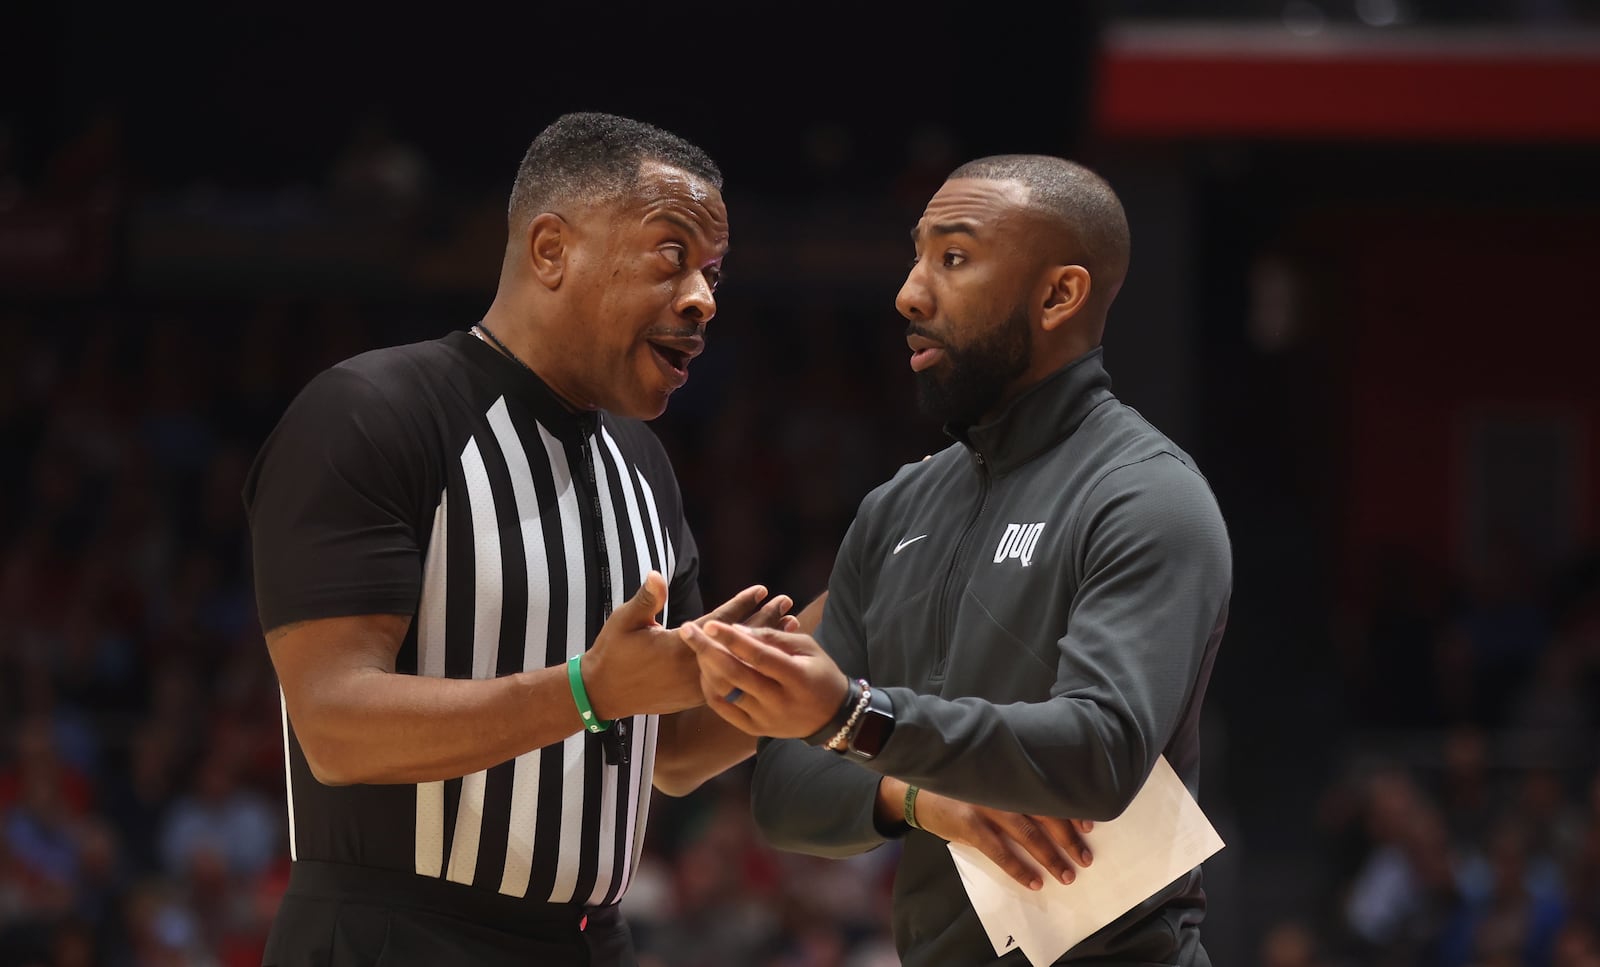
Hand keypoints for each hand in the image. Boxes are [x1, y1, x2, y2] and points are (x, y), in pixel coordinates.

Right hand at [583, 575, 794, 720]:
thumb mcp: (624, 622)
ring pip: (739, 662)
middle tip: (787, 603)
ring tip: (788, 626)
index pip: (718, 622)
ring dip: (763, 643)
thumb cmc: (612, 653)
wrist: (603, 694)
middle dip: (764, 621)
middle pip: (737, 643)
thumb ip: (646, 599)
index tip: (763, 589)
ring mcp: (696, 685)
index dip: (741, 604)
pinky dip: (751, 663)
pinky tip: (766, 654)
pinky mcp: (695, 697)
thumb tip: (657, 575)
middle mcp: (692, 668)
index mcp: (677, 647)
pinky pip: (731, 678)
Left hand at [677, 620, 848, 738]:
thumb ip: (774, 637)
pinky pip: (724, 709)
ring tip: (696, 647)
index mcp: (797, 678)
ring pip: (726, 692)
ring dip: (706, 668)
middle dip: (707, 650)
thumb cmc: (820, 673)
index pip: (759, 656)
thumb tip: (737, 629)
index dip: (733, 640)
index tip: (710, 624)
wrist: (832, 717)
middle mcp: (779, 702)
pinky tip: (705, 670)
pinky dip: (711, 688)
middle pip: (735, 674)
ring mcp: (765, 719)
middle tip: (688, 630)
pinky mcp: (755, 729)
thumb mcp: (808, 647)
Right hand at [914, 788, 1094, 890]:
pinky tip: (1034, 881)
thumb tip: (1051, 809)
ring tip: (1067, 875)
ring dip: (1051, 858)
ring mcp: (986, 805)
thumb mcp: (987, 776)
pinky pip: (1001, 852)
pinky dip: (1019, 869)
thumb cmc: (959, 784)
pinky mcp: (970, 824)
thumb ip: (1014, 786)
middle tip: (1085, 858)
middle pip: (1046, 813)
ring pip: (1028, 834)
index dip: (1072, 809)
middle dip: (1068, 839)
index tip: (1089, 827)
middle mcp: (1003, 787)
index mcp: (1011, 773)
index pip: (1050, 791)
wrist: (918, 791)